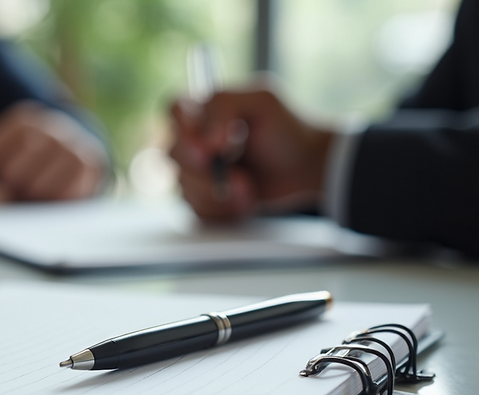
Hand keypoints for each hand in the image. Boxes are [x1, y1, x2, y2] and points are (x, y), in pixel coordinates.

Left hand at [0, 102, 106, 201]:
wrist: (84, 152)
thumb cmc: (31, 163)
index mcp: (21, 122)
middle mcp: (48, 129)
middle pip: (12, 176)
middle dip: (3, 197)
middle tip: (3, 206)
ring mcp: (71, 146)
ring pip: (38, 190)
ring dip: (30, 203)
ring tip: (30, 203)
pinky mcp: (91, 166)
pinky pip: (64, 197)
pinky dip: (53, 206)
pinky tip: (51, 204)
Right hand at [168, 86, 333, 220]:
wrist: (306, 167)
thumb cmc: (287, 129)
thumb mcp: (262, 101)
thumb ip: (226, 105)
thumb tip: (206, 140)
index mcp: (203, 110)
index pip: (172, 109)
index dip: (184, 131)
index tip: (210, 150)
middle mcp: (194, 138)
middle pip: (173, 154)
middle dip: (207, 172)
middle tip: (240, 178)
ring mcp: (196, 170)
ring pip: (183, 186)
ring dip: (218, 194)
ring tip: (249, 190)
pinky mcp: (203, 196)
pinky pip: (195, 209)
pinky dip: (221, 209)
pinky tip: (243, 202)